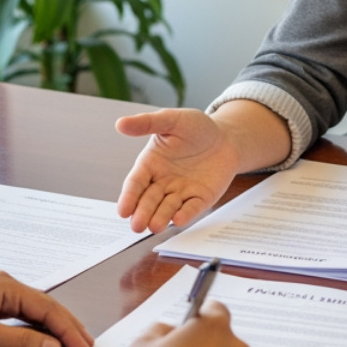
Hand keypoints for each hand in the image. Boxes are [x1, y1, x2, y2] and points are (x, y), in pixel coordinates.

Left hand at [0, 271, 93, 346]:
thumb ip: (19, 341)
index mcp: (5, 285)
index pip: (48, 308)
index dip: (69, 329)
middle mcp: (3, 285)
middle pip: (44, 306)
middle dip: (68, 325)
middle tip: (88, 345)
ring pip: (33, 310)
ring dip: (53, 327)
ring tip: (72, 342)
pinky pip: (19, 315)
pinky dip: (35, 327)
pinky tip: (41, 337)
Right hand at [116, 108, 242, 231]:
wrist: (226, 136)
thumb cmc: (195, 127)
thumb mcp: (171, 120)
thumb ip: (147, 123)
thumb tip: (120, 123)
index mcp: (150, 164)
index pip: (136, 183)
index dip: (129, 197)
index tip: (122, 211)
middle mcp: (163, 182)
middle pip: (149, 200)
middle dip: (143, 213)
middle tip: (136, 226)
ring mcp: (182, 192)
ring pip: (168, 208)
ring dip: (161, 217)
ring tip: (155, 226)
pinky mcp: (201, 198)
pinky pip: (192, 207)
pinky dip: (186, 214)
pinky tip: (179, 219)